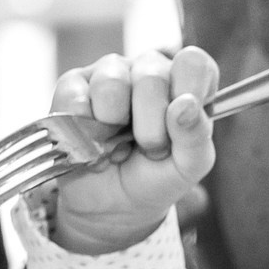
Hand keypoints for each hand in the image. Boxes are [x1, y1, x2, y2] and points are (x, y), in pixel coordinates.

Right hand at [46, 46, 221, 254]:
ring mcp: (109, 73)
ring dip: (114, 127)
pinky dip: (84, 133)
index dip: (189, 91)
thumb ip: (196, 135)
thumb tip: (185, 105)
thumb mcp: (188, 166)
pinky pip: (75, 98)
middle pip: (152, 76)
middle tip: (149, 147)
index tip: (180, 123)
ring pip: (111, 83)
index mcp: (185, 81)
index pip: (193, 61)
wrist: (112, 206)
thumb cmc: (156, 178)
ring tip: (117, 144)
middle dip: (151, 127)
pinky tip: (93, 143)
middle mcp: (148, 68)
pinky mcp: (72, 86)